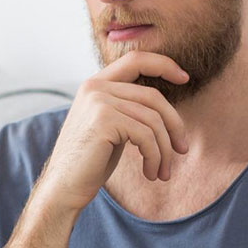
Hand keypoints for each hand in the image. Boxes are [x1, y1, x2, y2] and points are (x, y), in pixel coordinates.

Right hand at [35, 50, 189, 214]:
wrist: (63, 188)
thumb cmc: (90, 163)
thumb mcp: (111, 128)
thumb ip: (129, 109)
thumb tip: (166, 109)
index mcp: (96, 84)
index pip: (136, 59)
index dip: (163, 64)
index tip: (184, 78)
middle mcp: (95, 86)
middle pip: (152, 96)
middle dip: (174, 124)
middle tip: (183, 149)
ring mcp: (98, 100)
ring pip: (153, 119)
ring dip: (164, 150)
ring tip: (163, 172)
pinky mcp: (104, 119)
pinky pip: (146, 135)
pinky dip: (155, 157)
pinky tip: (150, 173)